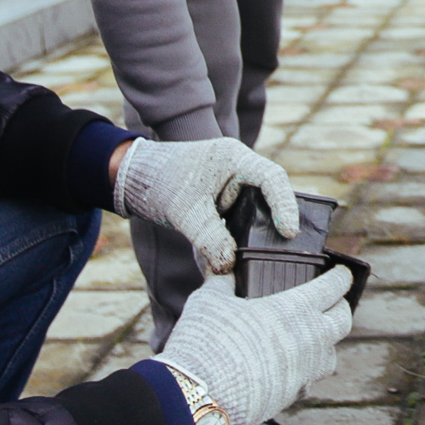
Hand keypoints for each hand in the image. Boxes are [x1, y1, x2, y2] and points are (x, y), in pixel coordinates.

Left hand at [113, 137, 299, 270]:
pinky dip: (245, 234)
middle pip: (272, 193)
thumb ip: (211, 240)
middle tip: (287, 247)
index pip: (271, 178)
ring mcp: (234, 183)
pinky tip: (245, 254)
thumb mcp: (186, 214)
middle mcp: (239, 167)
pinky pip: (244, 216)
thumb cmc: (160, 184)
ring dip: (262, 229)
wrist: (134, 179)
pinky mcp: (226, 199)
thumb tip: (230, 266)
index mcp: (233, 158)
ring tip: (269, 254)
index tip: (290, 232)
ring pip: (260, 207)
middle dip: (279, 219)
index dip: (285, 205)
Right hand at [161, 272, 352, 424]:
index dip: (340, 277)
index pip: (334, 286)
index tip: (341, 273)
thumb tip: (222, 268)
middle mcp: (310, 339)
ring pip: (332, 355)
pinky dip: (305, 371)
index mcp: (295, 309)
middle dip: (340, 307)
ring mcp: (305, 371)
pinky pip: (309, 380)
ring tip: (311, 336)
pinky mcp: (293, 396)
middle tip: (331, 301)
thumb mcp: (210, 300)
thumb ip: (221, 281)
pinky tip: (289, 366)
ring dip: (326, 343)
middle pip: (343, 320)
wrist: (199, 396)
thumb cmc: (206, 342)